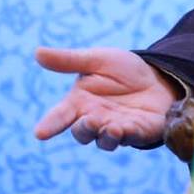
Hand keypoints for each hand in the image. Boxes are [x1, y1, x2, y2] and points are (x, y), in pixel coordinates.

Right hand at [33, 46, 180, 150]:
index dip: (49, 125)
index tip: (40, 133)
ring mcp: (115, 129)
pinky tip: (128, 128)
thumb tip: (37, 52)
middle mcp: (94, 120)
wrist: (157, 78)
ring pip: (105, 141)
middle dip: (84, 129)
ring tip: (111, 128)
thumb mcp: (96, 60)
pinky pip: (131, 138)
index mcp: (79, 103)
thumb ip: (68, 60)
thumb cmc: (122, 71)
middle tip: (88, 120)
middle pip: (82, 132)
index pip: (59, 116)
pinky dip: (128, 135)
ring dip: (106, 136)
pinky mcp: (137, 133)